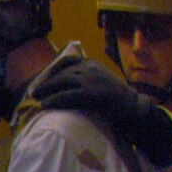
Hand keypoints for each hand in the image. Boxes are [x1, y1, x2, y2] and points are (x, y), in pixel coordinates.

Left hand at [38, 78, 171, 167]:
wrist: (137, 110)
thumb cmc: (118, 101)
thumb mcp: (101, 83)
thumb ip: (87, 79)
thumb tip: (67, 84)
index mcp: (95, 65)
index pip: (69, 61)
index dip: (53, 70)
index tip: (44, 79)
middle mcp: (93, 69)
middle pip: (62, 73)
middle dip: (47, 82)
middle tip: (35, 92)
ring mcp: (93, 81)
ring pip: (62, 82)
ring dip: (46, 90)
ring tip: (36, 98)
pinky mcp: (93, 95)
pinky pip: (67, 96)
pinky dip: (54, 100)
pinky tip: (44, 106)